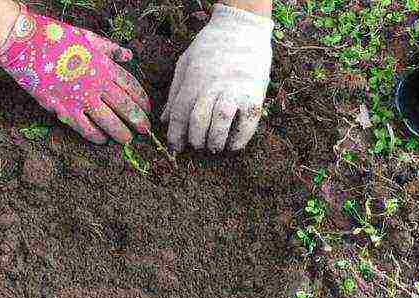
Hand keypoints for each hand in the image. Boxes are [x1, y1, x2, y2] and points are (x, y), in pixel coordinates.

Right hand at [0, 5, 150, 144]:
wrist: (25, 43)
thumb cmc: (56, 37)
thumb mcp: (87, 37)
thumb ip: (110, 49)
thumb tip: (129, 54)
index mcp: (104, 66)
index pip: (131, 87)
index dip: (142, 100)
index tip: (147, 109)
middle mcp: (97, 84)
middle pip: (125, 107)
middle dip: (138, 120)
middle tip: (145, 131)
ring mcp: (81, 98)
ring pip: (109, 121)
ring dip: (121, 132)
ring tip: (127, 140)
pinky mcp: (64, 109)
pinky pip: (85, 128)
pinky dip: (96, 136)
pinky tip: (102, 140)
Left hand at [161, 4, 273, 152]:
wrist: (241, 27)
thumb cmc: (210, 46)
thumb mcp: (185, 63)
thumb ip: (175, 93)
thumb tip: (164, 119)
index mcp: (193, 80)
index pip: (180, 113)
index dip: (176, 135)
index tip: (175, 148)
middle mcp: (213, 86)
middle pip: (199, 121)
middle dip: (195, 139)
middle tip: (197, 146)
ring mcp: (235, 90)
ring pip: (221, 123)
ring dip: (215, 141)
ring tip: (213, 147)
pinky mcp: (254, 93)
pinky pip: (248, 121)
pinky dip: (240, 138)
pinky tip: (233, 145)